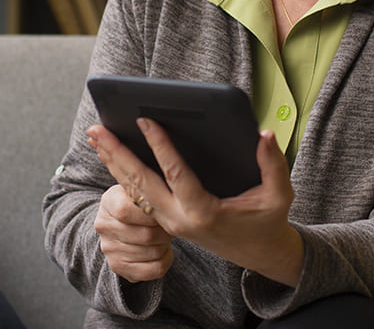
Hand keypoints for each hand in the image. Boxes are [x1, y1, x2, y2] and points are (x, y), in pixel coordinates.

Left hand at [87, 119, 302, 286]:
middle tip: (97, 128)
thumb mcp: (279, 195)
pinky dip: (121, 173)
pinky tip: (109, 153)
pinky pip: (137, 195)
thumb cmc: (268, 221)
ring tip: (94, 135)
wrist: (258, 253)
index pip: (175, 174)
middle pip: (140, 183)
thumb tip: (265, 134)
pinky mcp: (165, 220)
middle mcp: (179, 219)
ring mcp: (168, 222)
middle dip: (117, 154)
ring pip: (133, 190)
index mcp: (204, 212)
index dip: (160, 146)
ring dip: (112, 162)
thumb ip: (274, 165)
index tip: (145, 120)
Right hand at [92, 184, 174, 282]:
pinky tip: (163, 251)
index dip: (153, 214)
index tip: (165, 212)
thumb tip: (169, 198)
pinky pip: (154, 269)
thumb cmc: (139, 204)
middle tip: (172, 226)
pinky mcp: (119, 267)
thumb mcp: (140, 190)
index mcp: (108, 201)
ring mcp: (109, 249)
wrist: (120, 223)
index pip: (127, 211)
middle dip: (166, 231)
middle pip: (146, 235)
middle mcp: (104, 226)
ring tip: (165, 237)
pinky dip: (166, 260)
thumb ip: (150, 190)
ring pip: (154, 253)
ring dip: (166, 245)